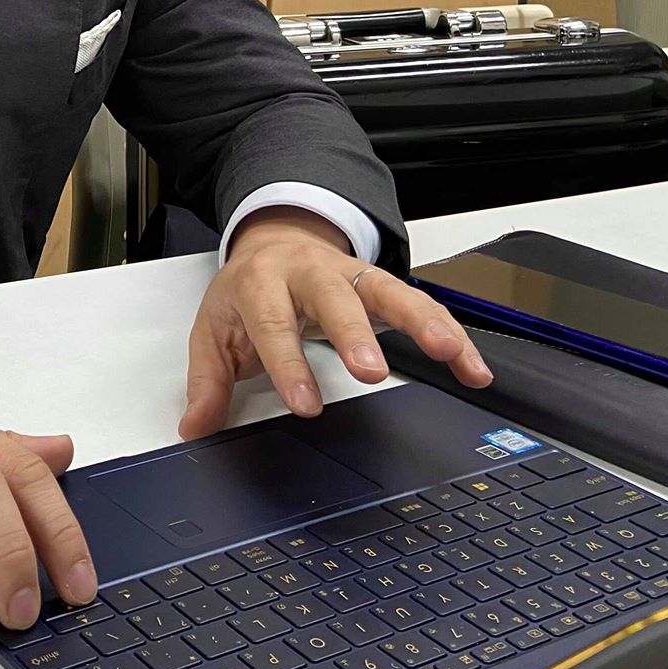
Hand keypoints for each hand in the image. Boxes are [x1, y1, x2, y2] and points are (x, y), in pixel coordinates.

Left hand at [179, 208, 492, 437]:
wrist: (274, 242)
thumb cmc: (247, 293)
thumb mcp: (215, 330)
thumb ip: (207, 380)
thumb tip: (195, 426)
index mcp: (261, 282)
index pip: (272, 324)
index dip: (288, 364)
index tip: (304, 405)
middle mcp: (309, 273)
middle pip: (334, 297)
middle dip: (354, 334)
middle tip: (371, 373)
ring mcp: (351, 274)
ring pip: (390, 291)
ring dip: (422, 322)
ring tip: (449, 354)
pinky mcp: (383, 284)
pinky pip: (423, 306)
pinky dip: (451, 333)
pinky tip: (472, 367)